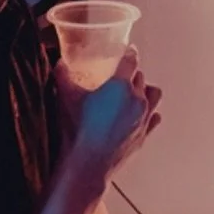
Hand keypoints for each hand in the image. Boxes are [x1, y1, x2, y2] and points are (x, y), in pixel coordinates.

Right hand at [71, 48, 161, 176]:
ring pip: (154, 95)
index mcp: (121, 86)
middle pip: (140, 78)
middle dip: (132, 74)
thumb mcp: (65, 97)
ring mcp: (144, 117)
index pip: (131, 61)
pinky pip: (154, 117)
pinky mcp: (145, 134)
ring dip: (146, 90)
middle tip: (122, 76)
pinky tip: (142, 114)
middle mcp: (138, 99)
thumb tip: (59, 63)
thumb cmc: (77, 129)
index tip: (129, 50)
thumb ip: (62, 75)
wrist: (88, 163)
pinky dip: (150, 113)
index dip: (129, 53)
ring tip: (135, 92)